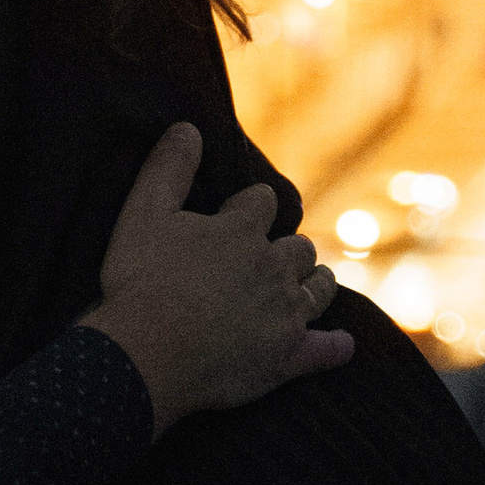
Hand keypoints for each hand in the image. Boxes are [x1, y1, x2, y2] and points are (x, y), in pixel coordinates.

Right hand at [80, 121, 351, 433]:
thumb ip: (168, 168)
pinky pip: (326, 349)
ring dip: (318, 282)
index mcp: (240, 230)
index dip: (254, 204)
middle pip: (298, 248)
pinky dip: (335, 345)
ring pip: (318, 290)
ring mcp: (285, 314)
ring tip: (316, 281)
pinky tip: (344, 344)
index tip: (248, 209)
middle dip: (291, 247)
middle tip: (283, 253)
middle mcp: (272, 267)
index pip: (262, 202)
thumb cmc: (140, 281)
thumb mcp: (142, 213)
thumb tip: (188, 127)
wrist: (147, 354)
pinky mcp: (288, 357)